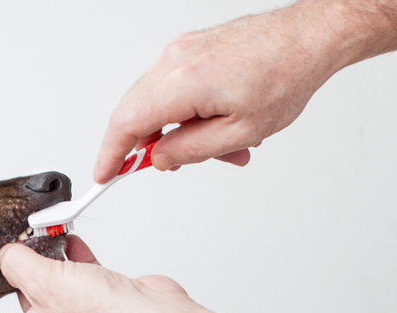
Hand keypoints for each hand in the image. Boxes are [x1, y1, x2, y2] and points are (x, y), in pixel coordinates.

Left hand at [0, 236, 191, 312]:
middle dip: (16, 275)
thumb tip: (8, 254)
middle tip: (8, 250)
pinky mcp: (105, 301)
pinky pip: (82, 276)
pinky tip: (72, 238)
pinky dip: (75, 257)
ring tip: (41, 235)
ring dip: (48, 261)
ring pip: (55, 286)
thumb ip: (17, 263)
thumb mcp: (44, 282)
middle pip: (23, 304)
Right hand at [93, 3, 342, 180]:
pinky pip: (169, 87)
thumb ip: (190, 150)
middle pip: (134, 112)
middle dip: (147, 146)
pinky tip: (212, 125)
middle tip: (171, 164)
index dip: (110, 154)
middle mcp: (173, 61)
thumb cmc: (284, 77)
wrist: (308, 38)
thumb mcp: (239, 132)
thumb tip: (159, 158)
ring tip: (214, 147)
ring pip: (153, 102)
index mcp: (182, 83)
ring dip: (172, 131)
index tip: (104, 174)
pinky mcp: (188, 48)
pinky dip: (181, 112)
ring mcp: (179, 51)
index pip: (127, 124)